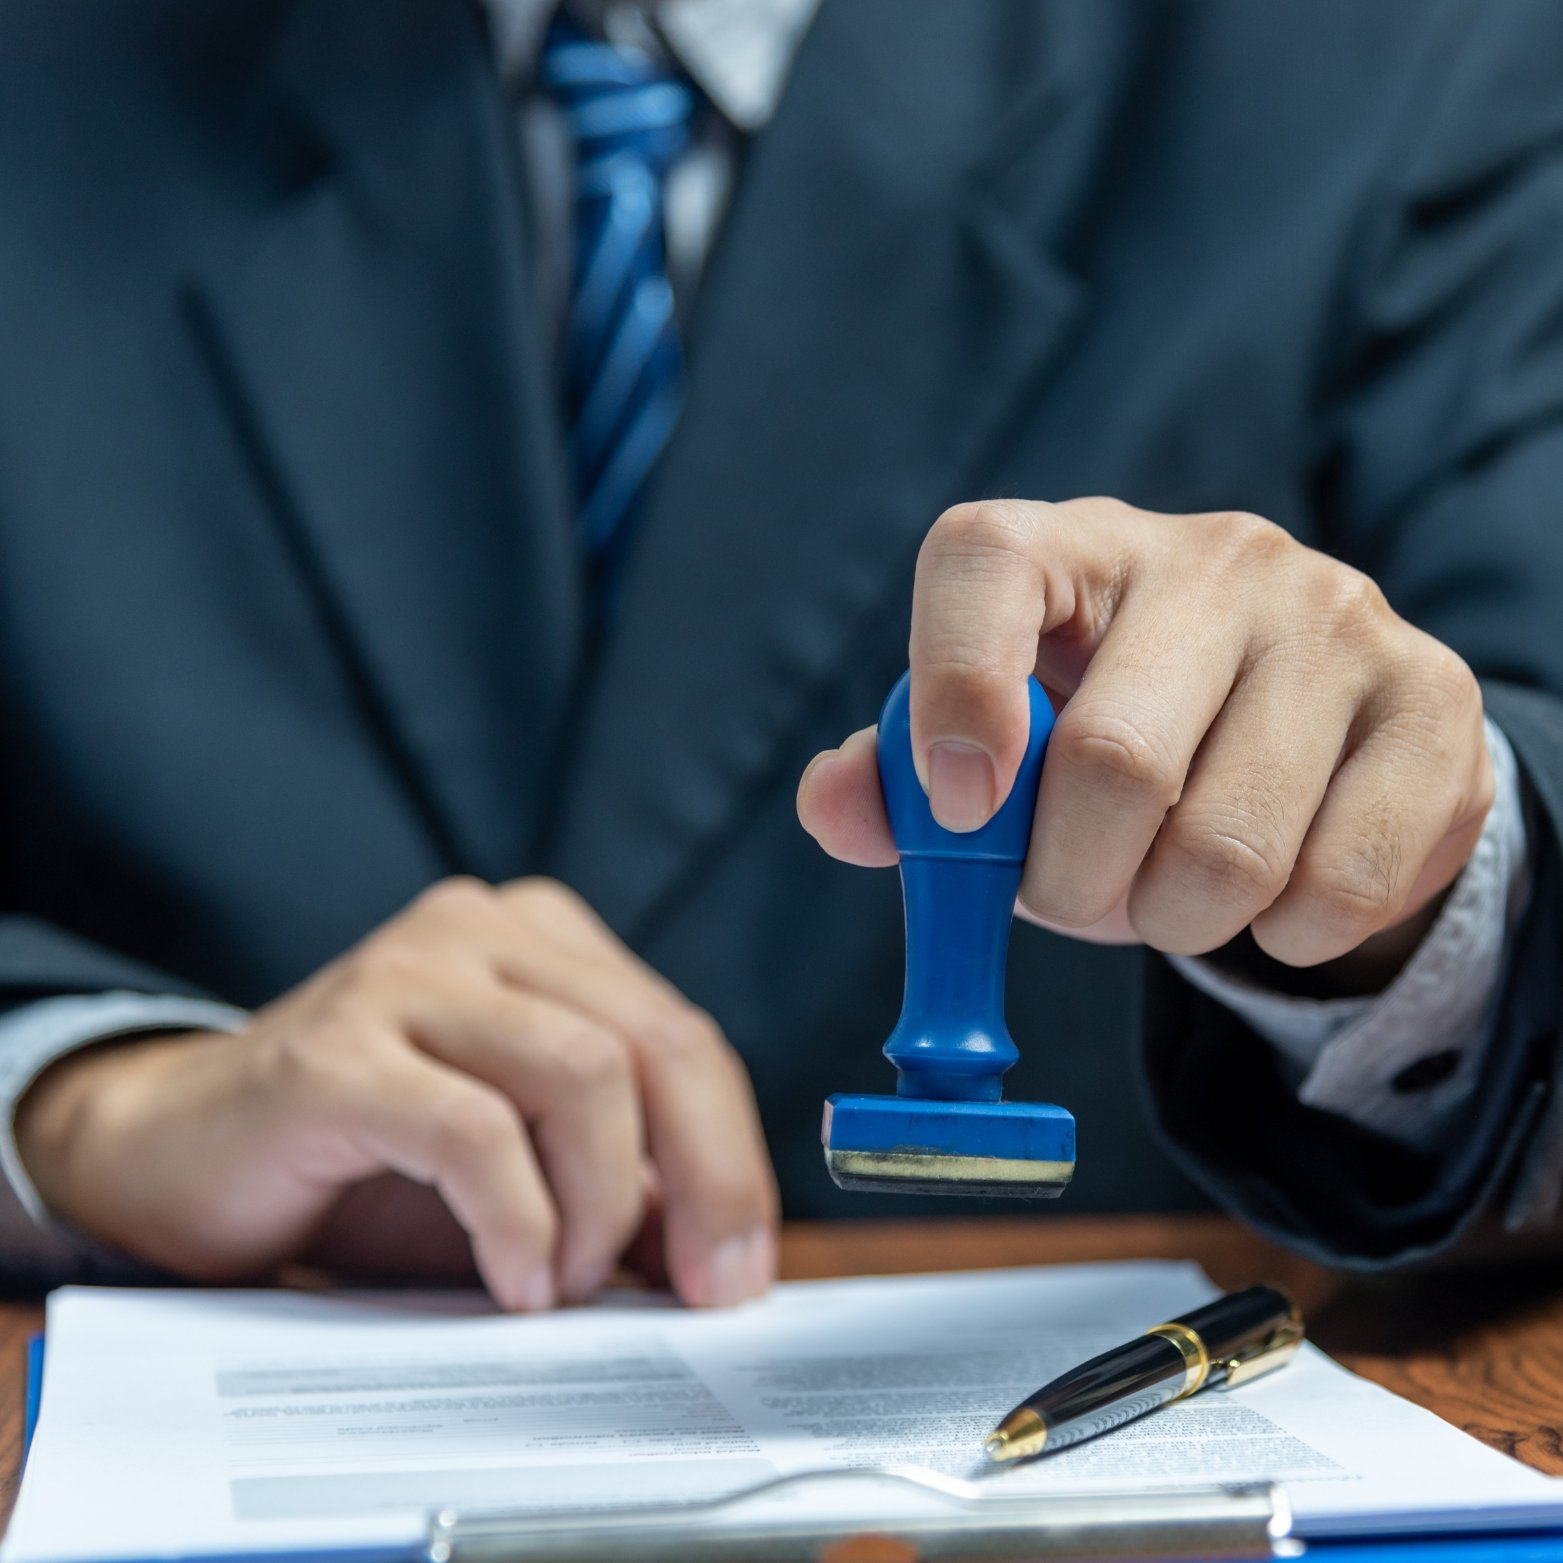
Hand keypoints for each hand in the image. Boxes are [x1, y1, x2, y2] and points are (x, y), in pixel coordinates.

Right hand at [14, 878, 777, 1311]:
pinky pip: (473, 1129)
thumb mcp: (524, 1168)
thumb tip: (726, 1255)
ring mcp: (404, 975)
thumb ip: (620, 1183)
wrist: (182, 1154)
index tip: (740, 1267)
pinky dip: (517, 1218)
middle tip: (704, 1291)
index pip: (682, 1036)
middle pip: (653, 1042)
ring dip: (598, 1202)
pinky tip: (513, 1278)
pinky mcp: (334, 1049)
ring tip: (564, 1282)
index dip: (731, 1156)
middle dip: (705, 1179)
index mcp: (542, 938)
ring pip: (582, 1071)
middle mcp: (480, 930)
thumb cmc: (367, 1163)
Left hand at [799, 499, 1493, 974]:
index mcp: (1073, 548)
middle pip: (1115, 760)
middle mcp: (1212, 558)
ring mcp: (1337, 620)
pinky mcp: (1434, 703)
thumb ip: (900, 782)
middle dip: (1071, 882)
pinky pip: (1336, 887)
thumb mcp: (998, 753)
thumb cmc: (1113, 740)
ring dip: (1173, 920)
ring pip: (1227, 848)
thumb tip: (834, 806)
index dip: (952, 692)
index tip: (960, 809)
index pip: (984, 563)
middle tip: (1075, 895)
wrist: (1304, 738)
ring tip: (1170, 892)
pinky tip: (1270, 891)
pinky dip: (1279, 936)